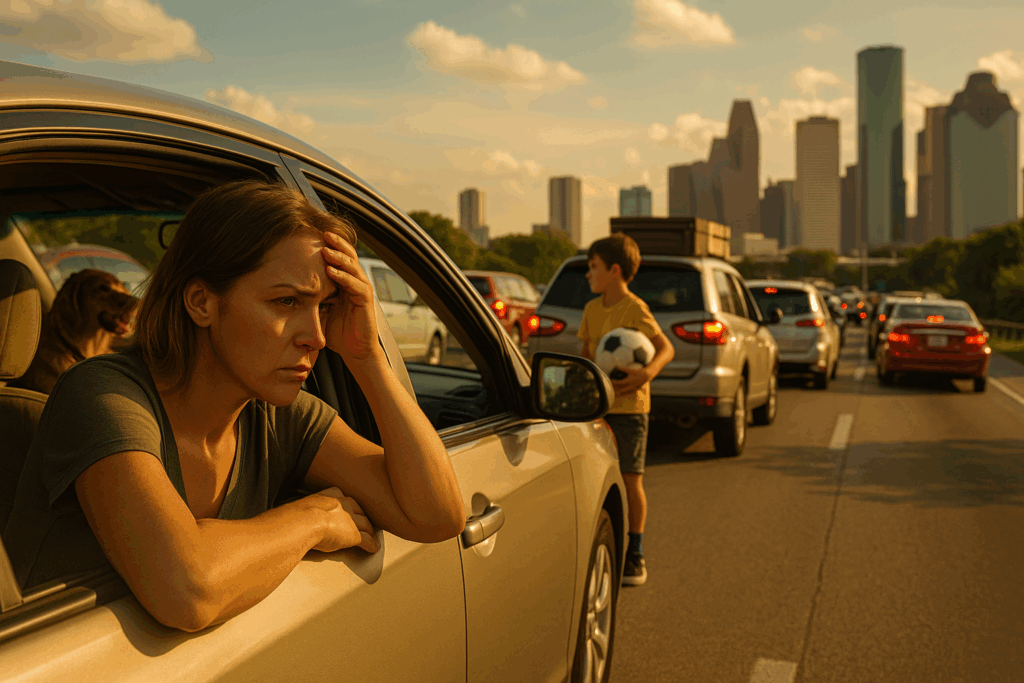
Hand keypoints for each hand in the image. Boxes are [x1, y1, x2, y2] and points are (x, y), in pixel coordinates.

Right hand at [306, 487, 379, 553]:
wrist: (304, 522)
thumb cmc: (298, 516)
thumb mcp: (306, 506)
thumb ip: (311, 509)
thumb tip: (303, 515)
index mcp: (332, 495)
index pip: (345, 499)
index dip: (350, 507)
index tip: (351, 510)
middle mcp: (345, 504)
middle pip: (359, 510)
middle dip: (363, 517)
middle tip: (365, 523)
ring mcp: (352, 519)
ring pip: (366, 524)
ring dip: (370, 531)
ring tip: (373, 536)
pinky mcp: (354, 534)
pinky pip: (366, 540)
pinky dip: (371, 544)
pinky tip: (373, 548)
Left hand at [320, 231, 379, 362]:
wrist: (355, 352)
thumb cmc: (337, 331)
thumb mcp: (317, 309)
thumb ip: (309, 296)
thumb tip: (286, 287)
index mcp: (345, 282)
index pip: (339, 257)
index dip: (330, 245)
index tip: (312, 235)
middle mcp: (355, 282)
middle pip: (349, 256)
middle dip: (336, 243)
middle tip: (323, 232)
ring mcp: (362, 291)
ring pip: (353, 267)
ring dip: (339, 257)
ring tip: (326, 248)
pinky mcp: (366, 302)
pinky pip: (356, 286)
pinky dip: (344, 277)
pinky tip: (331, 271)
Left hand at [611, 365, 651, 397]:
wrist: (646, 376)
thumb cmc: (638, 372)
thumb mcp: (630, 370)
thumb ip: (623, 369)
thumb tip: (616, 367)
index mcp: (629, 381)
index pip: (620, 383)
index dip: (615, 383)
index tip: (611, 382)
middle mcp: (631, 386)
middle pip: (622, 390)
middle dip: (617, 391)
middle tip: (612, 391)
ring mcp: (633, 388)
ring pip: (626, 392)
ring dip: (621, 393)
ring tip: (616, 394)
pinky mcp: (635, 389)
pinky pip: (629, 392)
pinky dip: (626, 393)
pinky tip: (623, 394)